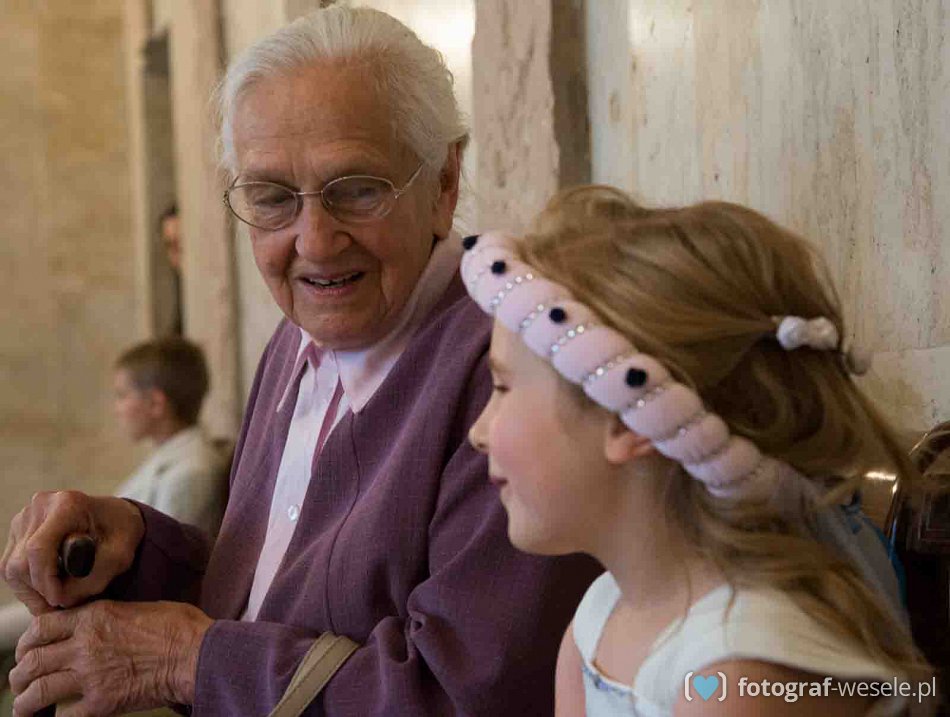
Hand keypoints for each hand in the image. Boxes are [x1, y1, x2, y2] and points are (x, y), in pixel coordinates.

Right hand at [0, 492, 144, 613]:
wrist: (117, 517)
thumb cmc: (122, 533)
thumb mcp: (120, 557)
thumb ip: (93, 579)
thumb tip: (59, 600)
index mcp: (67, 504)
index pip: (39, 549)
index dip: (45, 582)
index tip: (60, 601)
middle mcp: (40, 505)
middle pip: (20, 562)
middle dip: (39, 591)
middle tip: (61, 605)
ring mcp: (25, 516)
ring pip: (11, 567)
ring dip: (32, 590)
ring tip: (58, 596)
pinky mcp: (18, 529)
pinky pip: (10, 565)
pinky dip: (27, 583)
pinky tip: (49, 587)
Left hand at [9, 600, 212, 715]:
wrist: (194, 654)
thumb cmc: (177, 627)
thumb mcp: (138, 606)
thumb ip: (109, 616)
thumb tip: (99, 623)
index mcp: (93, 617)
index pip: (40, 627)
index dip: (27, 641)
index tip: (27, 649)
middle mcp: (84, 645)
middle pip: (32, 661)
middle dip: (19, 674)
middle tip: (19, 680)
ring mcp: (90, 676)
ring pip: (38, 691)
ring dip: (25, 701)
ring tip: (24, 706)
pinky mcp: (101, 703)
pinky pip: (65, 715)